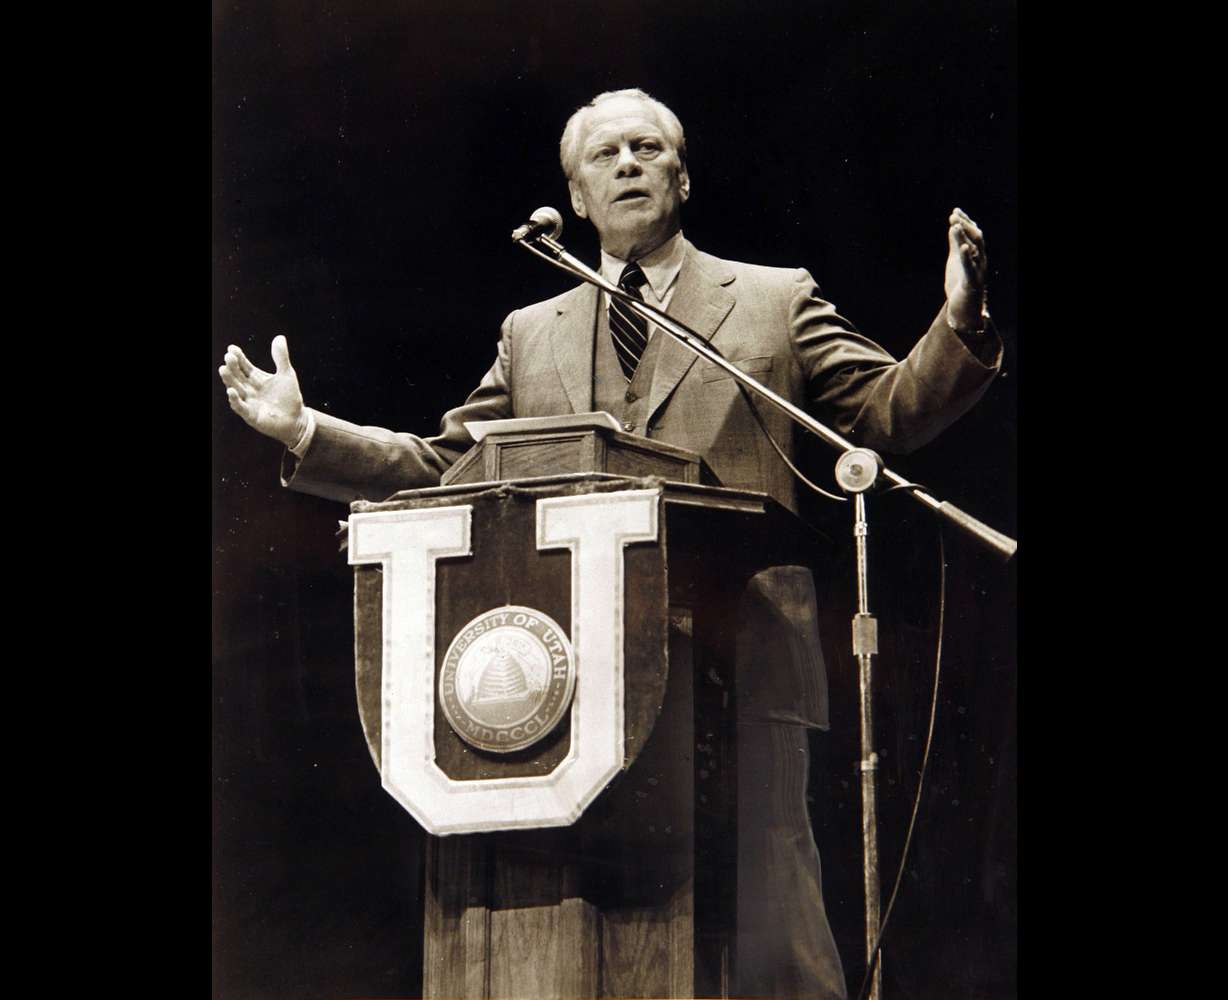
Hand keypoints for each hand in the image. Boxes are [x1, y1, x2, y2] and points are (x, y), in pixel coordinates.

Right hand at [218, 335, 307, 446]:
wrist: (297, 419)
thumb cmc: (289, 397)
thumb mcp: (287, 374)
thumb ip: (281, 357)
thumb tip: (279, 337)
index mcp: (256, 378)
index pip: (244, 366)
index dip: (238, 357)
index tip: (232, 348)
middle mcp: (249, 389)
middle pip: (237, 376)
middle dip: (232, 367)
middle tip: (228, 357)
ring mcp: (249, 402)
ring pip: (235, 389)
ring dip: (229, 380)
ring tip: (223, 369)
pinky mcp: (251, 416)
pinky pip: (240, 407)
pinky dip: (235, 400)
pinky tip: (231, 391)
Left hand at [944, 207, 987, 331]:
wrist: (964, 310)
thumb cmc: (960, 283)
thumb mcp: (955, 260)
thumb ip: (955, 244)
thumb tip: (953, 226)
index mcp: (976, 254)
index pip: (974, 234)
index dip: (966, 221)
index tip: (955, 211)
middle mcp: (980, 260)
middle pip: (977, 238)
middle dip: (966, 225)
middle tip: (953, 216)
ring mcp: (978, 271)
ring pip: (975, 250)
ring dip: (965, 237)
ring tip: (955, 226)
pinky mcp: (972, 283)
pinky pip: (970, 268)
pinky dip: (966, 257)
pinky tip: (962, 248)